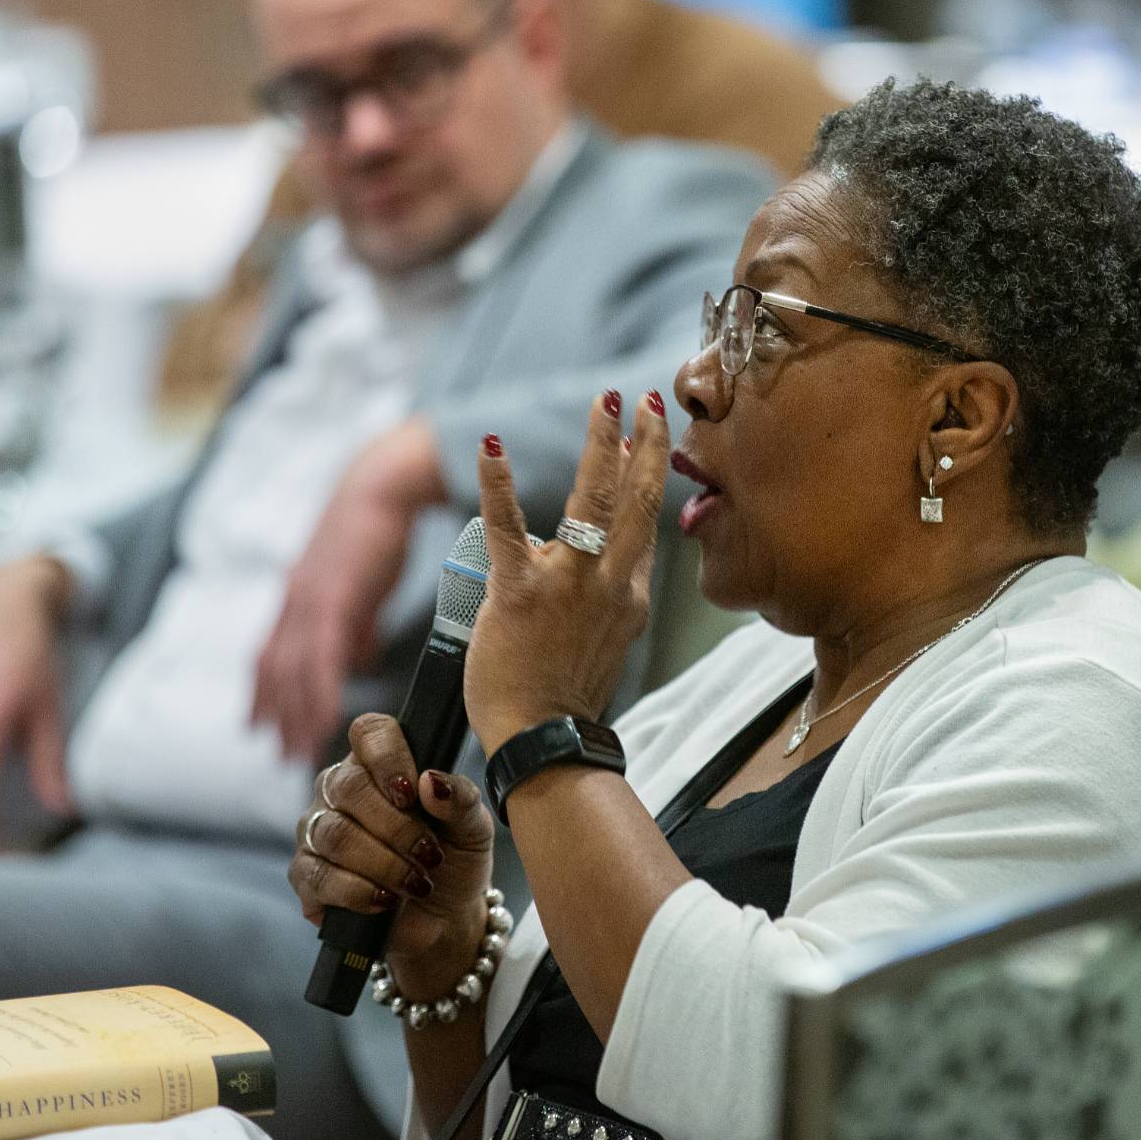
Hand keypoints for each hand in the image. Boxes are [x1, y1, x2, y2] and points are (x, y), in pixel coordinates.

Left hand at [252, 419, 444, 758]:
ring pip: (294, 671)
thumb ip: (358, 622)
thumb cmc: (379, 529)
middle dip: (276, 714)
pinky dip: (321, 693)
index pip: (270, 653)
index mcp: (298, 594)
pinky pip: (321, 659)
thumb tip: (360, 657)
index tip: (258, 725)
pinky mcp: (332, 598)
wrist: (384, 488)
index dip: (262, 691)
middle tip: (281, 755)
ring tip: (301, 751)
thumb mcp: (363, 583)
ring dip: (296, 715)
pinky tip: (326, 719)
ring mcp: (309, 600)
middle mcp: (294, 600)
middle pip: (275, 669)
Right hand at [287, 714, 494, 990]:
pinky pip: (317, 875)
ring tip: (416, 883)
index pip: (369, 732)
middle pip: (347, 786)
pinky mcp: (306, 875)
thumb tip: (431, 781)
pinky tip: (384, 900)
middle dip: (395, 826)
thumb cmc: (455, 861)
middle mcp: (341, 791)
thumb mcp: (473, 829)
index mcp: (381, 765)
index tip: (412, 794)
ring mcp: (317, 831)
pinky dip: (356, 891)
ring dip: (382, 863)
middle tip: (429, 854)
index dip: (388, 758)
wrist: (444, 918)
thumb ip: (461, 800)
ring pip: (333, 834)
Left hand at [464, 389, 667, 753]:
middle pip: (636, 499)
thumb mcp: (612, 639)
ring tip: (606, 403)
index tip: (647, 436)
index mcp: (630, 594)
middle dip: (644, 442)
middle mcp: (610, 582)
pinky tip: (493, 446)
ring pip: (594, 501)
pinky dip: (499, 483)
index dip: (647, 473)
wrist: (544, 740)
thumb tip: (615, 558)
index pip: (642, 523)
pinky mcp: (520, 593)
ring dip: (602, 444)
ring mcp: (568, 584)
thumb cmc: (567, 696)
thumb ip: (616, 593)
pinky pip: (508, 529)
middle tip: (646, 399)